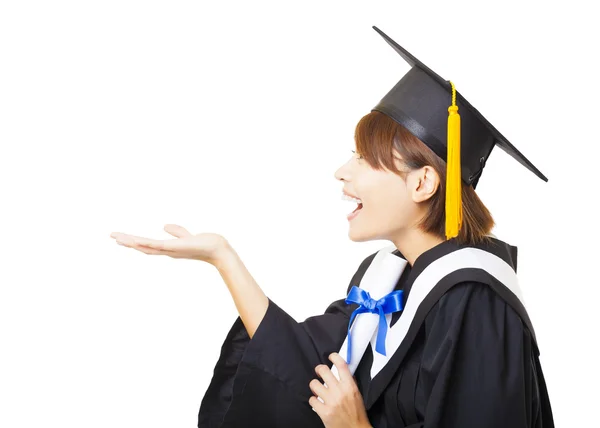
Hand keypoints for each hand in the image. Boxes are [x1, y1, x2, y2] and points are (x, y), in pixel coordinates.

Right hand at [110, 224, 229, 265]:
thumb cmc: (204, 244)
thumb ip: (176, 231)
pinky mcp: (176, 247)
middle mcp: (166, 251)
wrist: (217, 250)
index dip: (133, 242)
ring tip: (118, 237)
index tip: (120, 238)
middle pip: (142, 247)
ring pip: (147, 247)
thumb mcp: (186, 235)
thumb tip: (164, 225)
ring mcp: (170, 250)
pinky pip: (158, 246)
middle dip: (127, 242)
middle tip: (112, 236)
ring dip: (132, 242)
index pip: (146, 245)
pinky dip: (147, 244)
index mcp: (167, 248)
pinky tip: (137, 241)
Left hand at [308, 353, 371, 427]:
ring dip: (315, 386)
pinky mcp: (324, 412)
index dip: (334, 357)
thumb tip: (343, 372)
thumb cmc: (357, 414)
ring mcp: (331, 402)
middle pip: (324, 370)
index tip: (331, 356)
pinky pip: (312, 400)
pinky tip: (318, 403)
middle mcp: (340, 392)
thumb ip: (350, 383)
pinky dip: (314, 401)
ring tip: (318, 389)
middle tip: (319, 371)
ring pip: (314, 384)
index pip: (341, 365)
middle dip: (319, 369)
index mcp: (350, 386)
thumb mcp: (357, 395)